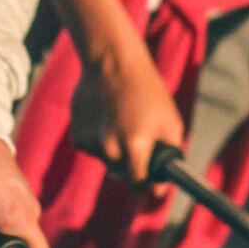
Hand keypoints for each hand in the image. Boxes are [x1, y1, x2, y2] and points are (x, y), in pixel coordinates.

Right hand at [69, 48, 183, 194]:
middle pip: (121, 174)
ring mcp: (91, 143)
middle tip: (138, 138)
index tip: (152, 181)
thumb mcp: (171, 122)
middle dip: (131, 164)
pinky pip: (93, 151)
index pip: (138, 185)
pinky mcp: (77, 137)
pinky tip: (105, 118)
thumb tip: (162, 185)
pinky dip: (99, 141)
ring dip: (114, 151)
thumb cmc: (147, 91)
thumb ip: (171, 156)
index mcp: (135, 145)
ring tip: (121, 121)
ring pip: (106, 162)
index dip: (147, 185)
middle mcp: (109, 148)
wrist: (112, 62)